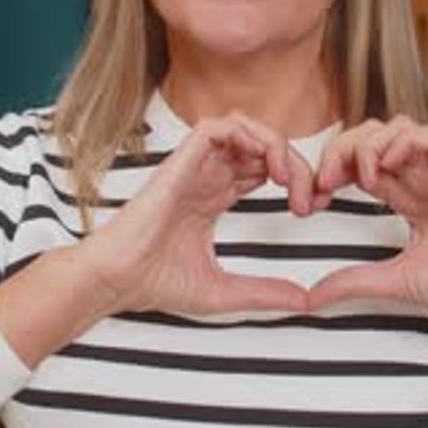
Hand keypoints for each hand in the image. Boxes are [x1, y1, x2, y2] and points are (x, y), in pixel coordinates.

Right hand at [84, 113, 311, 316]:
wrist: (118, 280)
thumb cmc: (155, 283)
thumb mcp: (224, 291)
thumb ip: (264, 292)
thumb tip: (304, 301)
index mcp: (215, 196)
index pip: (263, 168)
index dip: (294, 179)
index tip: (309, 210)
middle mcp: (207, 176)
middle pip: (260, 145)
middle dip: (294, 162)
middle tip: (308, 197)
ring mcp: (194, 166)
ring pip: (242, 127)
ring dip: (273, 143)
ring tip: (288, 176)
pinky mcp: (180, 161)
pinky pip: (216, 126)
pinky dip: (246, 134)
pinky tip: (265, 164)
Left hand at [308, 116, 427, 320]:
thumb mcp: (390, 280)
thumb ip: (352, 282)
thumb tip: (314, 297)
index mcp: (407, 198)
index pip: (364, 163)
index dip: (337, 167)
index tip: (319, 192)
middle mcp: (420, 181)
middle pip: (375, 136)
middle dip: (343, 149)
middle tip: (327, 179)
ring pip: (398, 127)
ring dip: (370, 144)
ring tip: (363, 176)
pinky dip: (402, 143)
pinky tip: (389, 169)